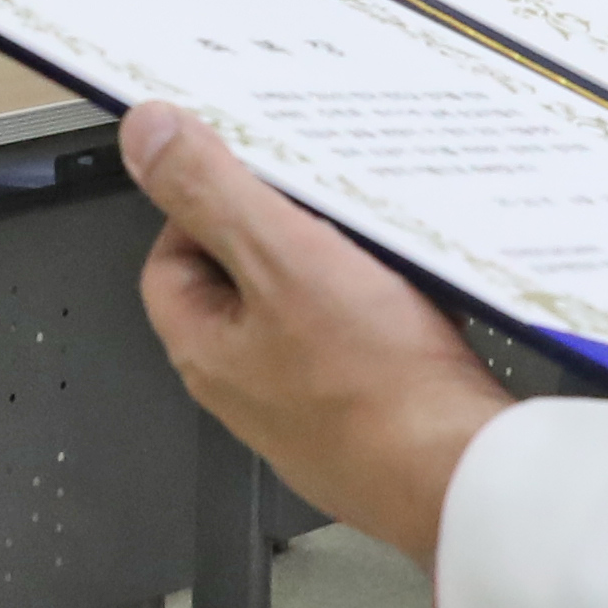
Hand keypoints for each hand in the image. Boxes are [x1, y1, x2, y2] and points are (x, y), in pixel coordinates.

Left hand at [122, 106, 505, 563]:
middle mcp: (248, 383)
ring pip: (313, 307)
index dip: (207, 203)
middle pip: (248, 277)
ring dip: (347, 268)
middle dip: (290, 230)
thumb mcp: (281, 259)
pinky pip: (366, 340)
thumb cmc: (373, 388)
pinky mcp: (369, 413)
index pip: (173, 254)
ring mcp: (309, 404)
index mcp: (205, 348)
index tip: (254, 173)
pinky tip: (423, 294)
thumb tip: (145, 134)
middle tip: (331, 201)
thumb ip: (211, 191)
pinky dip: (389, 308)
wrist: (462, 474)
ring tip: (383, 242)